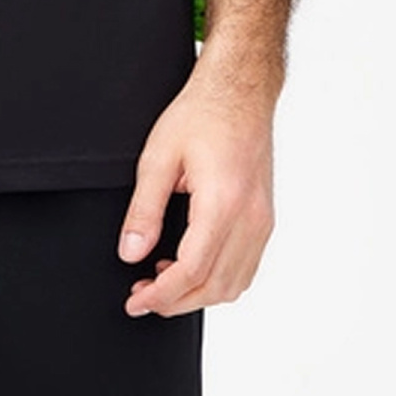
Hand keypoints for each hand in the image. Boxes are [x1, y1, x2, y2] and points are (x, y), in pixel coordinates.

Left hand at [117, 69, 276, 316]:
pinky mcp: (265, 219)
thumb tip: (131, 252)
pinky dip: (218, 280)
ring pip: (234, 284)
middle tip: (142, 296)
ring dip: (198, 295)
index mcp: (223, 202)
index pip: (192, 271)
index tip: (136, 302)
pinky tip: (190, 266)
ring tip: (162, 281)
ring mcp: (263, 220)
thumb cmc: (203, 114)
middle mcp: (251, 217)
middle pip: (215, 287)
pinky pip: (245, 267)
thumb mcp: (158, 157)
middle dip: (175, 302)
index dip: (160, 295)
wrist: (240, 92)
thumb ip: (143, 210)